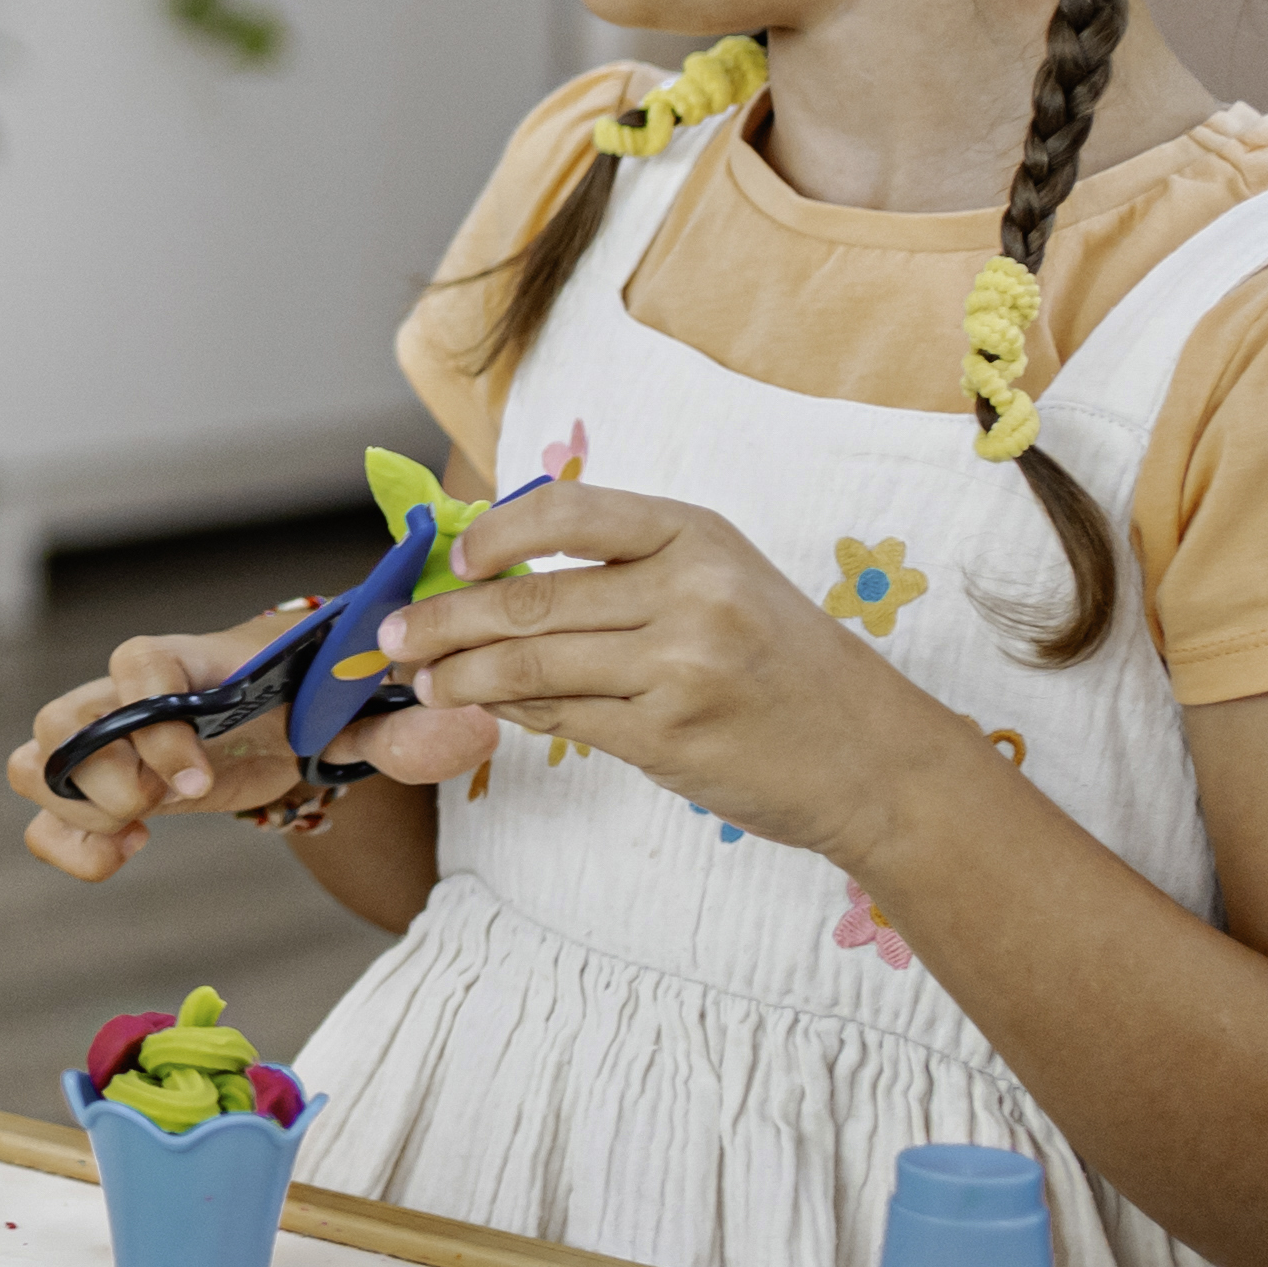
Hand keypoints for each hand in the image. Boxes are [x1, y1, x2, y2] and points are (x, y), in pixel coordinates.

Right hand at [9, 604, 325, 880]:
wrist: (277, 713)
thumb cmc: (291, 688)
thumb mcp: (316, 685)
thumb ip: (332, 692)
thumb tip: (365, 709)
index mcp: (170, 657)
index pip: (135, 667)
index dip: (157, 729)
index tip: (198, 779)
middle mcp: (116, 696)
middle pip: (58, 725)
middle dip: (107, 779)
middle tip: (166, 804)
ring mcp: (98, 745)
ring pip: (32, 769)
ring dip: (78, 813)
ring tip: (139, 830)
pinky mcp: (101, 794)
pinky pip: (47, 826)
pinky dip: (75, 851)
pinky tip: (131, 849)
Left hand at [374, 477, 999, 867]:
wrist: (874, 756)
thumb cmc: (785, 664)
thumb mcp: (722, 582)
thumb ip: (624, 571)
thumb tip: (495, 571)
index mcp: (696, 534)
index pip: (567, 510)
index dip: (492, 532)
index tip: (453, 557)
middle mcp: (690, 590)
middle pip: (531, 598)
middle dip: (444, 619)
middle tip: (393, 636)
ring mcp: (680, 665)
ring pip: (532, 662)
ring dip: (460, 675)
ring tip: (422, 681)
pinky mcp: (668, 736)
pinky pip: (562, 718)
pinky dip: (513, 713)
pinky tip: (488, 711)